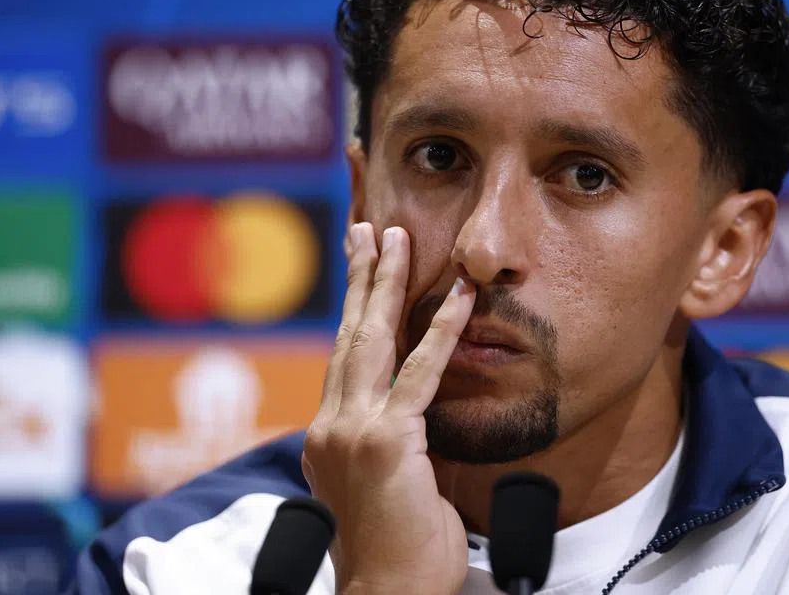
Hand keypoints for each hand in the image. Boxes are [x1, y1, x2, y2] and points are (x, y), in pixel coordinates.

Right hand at [302, 222, 475, 594]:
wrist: (388, 593)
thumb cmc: (397, 549)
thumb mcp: (387, 484)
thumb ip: (393, 439)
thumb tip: (413, 410)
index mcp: (328, 435)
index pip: (343, 357)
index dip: (352, 310)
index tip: (358, 269)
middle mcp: (331, 425)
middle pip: (348, 336)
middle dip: (360, 279)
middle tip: (367, 231)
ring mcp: (353, 431)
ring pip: (372, 341)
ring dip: (387, 284)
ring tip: (397, 239)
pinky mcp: (387, 442)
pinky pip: (420, 375)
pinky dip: (443, 331)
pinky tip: (460, 297)